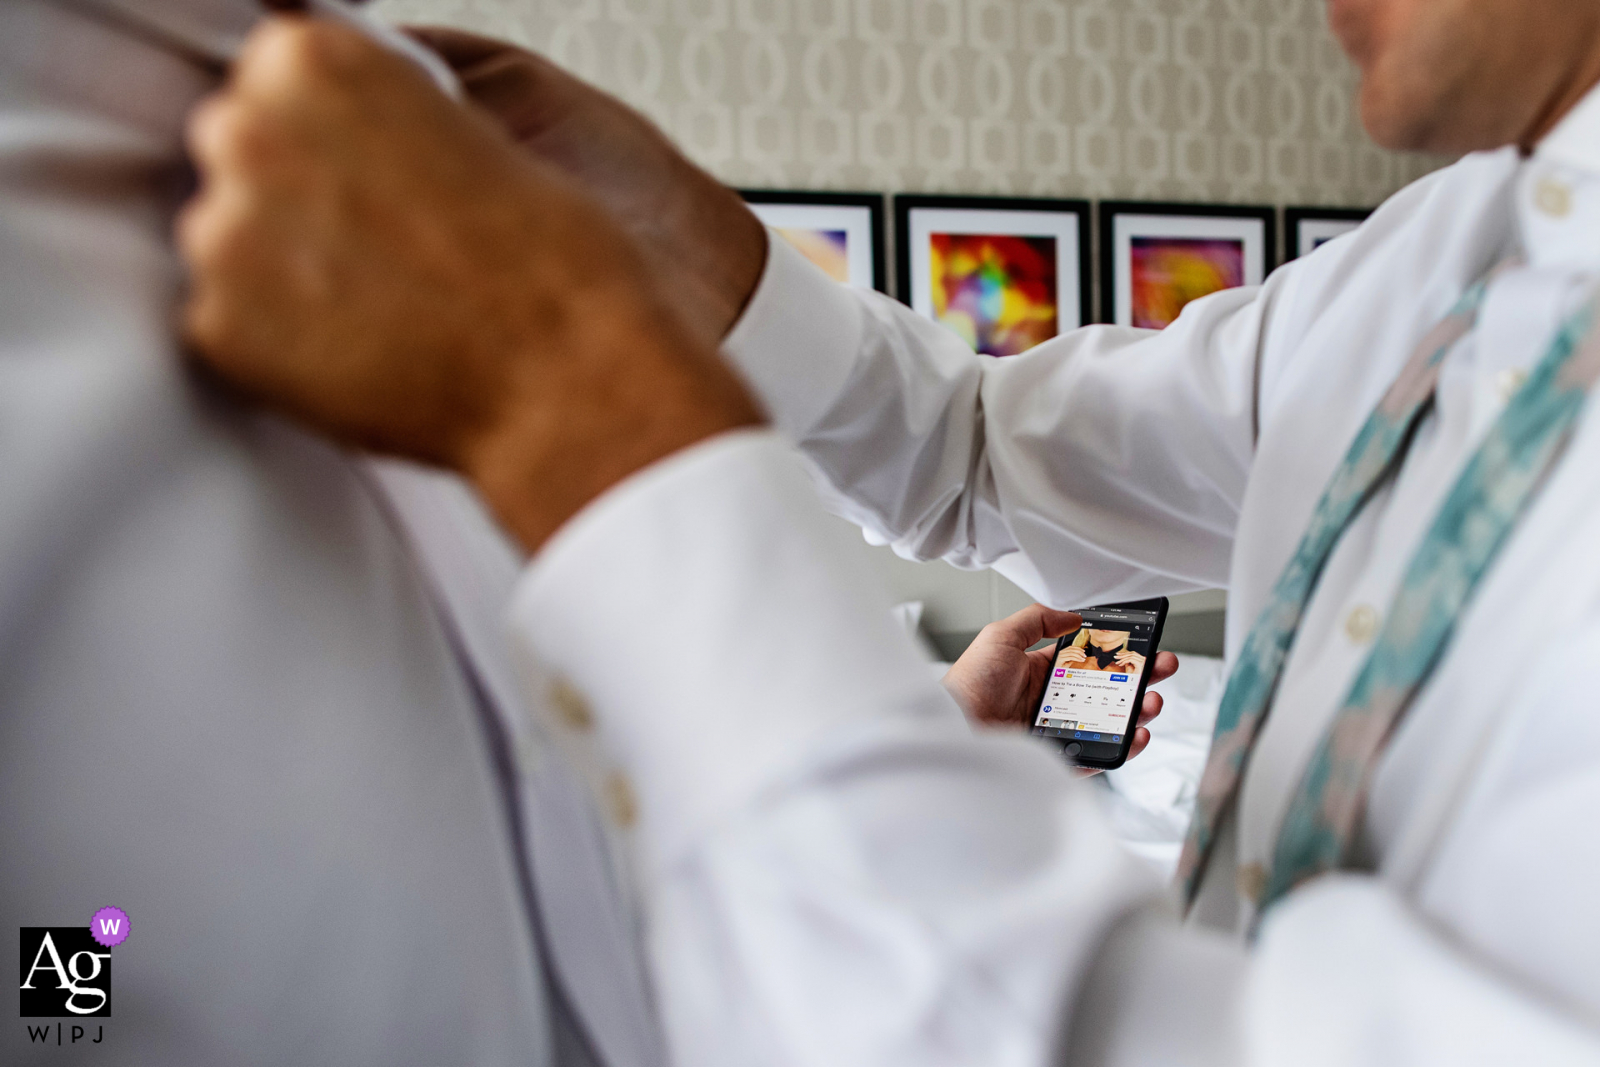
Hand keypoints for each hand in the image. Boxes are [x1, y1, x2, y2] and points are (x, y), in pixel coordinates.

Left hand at [178, 17, 761, 550]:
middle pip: (239, 147)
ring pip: (228, 237)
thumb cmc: (557, 260)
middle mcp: (251, 135)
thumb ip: (387, 99)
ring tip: (387, 302)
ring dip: (288, 268)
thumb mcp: (487, 110)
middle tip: (388, 240)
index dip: (330, 127)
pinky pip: (231, 324)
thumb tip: (340, 112)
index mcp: (314, 61)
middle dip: (299, 190)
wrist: (574, 380)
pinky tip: (366, 346)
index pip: (273, 71)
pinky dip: (287, 342)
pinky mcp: (221, 332)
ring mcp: (226, 237)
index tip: (368, 167)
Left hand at [941, 604, 1176, 771]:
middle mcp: (1054, 702)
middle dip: (1141, 679)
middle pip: (1110, 691)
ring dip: (1138, 711)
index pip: (1092, 661)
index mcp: (1042, 673)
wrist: (952, 728)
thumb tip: (1074, 615)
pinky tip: (1136, 733)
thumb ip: (1037, 620)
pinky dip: (1123, 747)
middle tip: (1163, 667)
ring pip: (1111, 723)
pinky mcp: (1061, 759)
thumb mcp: (1001, 637)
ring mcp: (1060, 731)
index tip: (1144, 643)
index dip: (1120, 653)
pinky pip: (1100, 755)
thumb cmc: (969, 684)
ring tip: (1152, 701)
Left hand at [1114, 649, 1145, 674]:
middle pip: (1131, 654)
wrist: (1135, 683)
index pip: (1133, 653)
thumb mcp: (1130, 667)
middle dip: (1122, 655)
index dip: (1125, 653)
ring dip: (1122, 659)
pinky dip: (1124, 661)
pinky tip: (1120, 664)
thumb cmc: (1133, 677)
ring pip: (1130, 656)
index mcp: (1142, 659)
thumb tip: (1123, 657)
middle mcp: (1144, 659)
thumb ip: (1128, 661)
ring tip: (1117, 662)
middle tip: (1115, 657)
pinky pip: (1130, 659)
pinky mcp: (1140, 664)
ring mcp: (1142, 661)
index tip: (1118, 654)